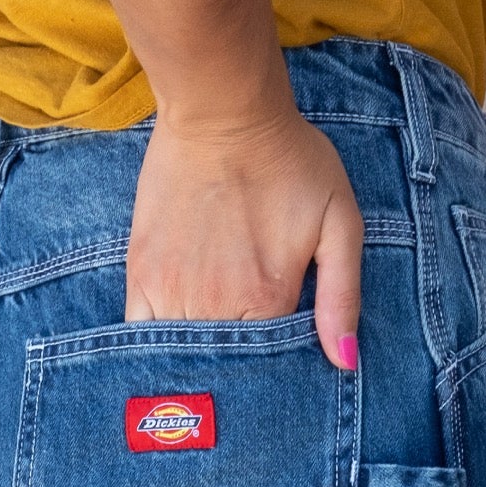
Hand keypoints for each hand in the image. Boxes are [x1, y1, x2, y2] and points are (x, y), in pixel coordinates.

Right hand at [125, 105, 363, 369]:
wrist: (223, 112)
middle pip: (223, 367)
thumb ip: (343, 297)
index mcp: (267, 300)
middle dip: (234, 374)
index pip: (269, 367)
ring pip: (180, 356)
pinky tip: (173, 340)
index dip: (275, 371)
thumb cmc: (290, 162)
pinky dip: (157, 344)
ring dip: (195, 362)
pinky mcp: (142, 272)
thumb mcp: (341, 223)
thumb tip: (344, 362)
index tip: (278, 368)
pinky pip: (141, 332)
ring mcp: (172, 291)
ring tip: (210, 352)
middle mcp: (216, 306)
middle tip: (243, 364)